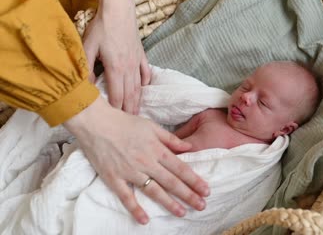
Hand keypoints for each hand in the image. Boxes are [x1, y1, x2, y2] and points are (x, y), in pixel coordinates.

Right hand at [64, 96, 209, 223]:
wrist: (96, 123)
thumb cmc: (124, 123)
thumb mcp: (152, 126)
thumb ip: (171, 139)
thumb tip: (189, 146)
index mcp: (157, 149)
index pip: (180, 168)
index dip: (194, 180)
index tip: (205, 190)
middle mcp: (146, 162)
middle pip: (171, 182)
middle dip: (188, 195)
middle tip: (201, 206)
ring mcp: (130, 172)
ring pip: (154, 191)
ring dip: (169, 203)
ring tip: (182, 213)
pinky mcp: (114, 178)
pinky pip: (126, 197)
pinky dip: (135, 209)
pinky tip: (144, 220)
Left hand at [82, 0, 150, 114]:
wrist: (119, 10)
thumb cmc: (101, 28)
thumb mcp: (87, 47)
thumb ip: (85, 69)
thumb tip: (82, 88)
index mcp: (115, 69)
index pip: (117, 96)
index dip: (115, 110)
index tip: (114, 121)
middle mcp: (129, 69)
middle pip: (130, 95)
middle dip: (129, 111)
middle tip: (128, 125)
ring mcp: (137, 62)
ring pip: (139, 87)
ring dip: (138, 102)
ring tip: (137, 114)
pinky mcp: (141, 55)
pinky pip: (146, 73)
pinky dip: (145, 83)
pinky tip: (144, 89)